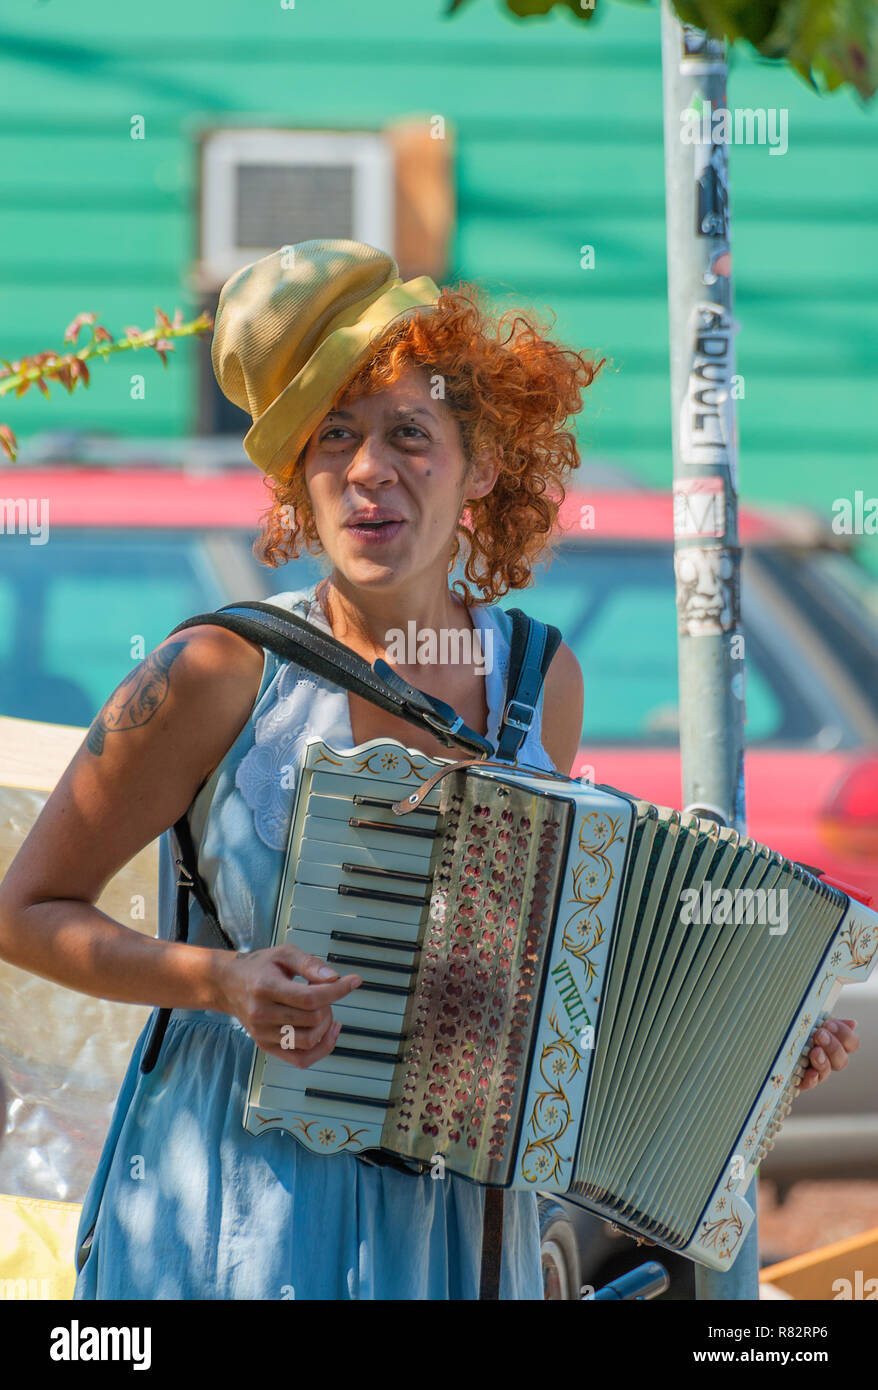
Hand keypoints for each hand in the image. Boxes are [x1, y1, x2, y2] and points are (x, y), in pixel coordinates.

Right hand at [217, 943, 360, 1068]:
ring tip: (322, 1009)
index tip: (353, 982)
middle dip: (329, 1004)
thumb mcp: (284, 954)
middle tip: (325, 991)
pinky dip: (321, 1049)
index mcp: (266, 987)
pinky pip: (300, 1059)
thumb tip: (333, 978)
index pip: (310, 997)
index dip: (337, 991)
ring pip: (309, 1041)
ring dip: (326, 1025)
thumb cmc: (259, 967)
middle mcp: (262, 1014)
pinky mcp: (266, 1046)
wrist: (229, 984)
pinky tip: (327, 1031)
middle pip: (312, 1019)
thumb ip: (309, 964)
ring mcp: (263, 1034)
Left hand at [797, 1017, 858, 1092]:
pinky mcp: (801, 1080)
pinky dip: (811, 1079)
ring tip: (814, 1051)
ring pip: (827, 1071)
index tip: (828, 1023)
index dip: (844, 1034)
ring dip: (823, 1061)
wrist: (774, 1039)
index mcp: (835, 1043)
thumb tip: (853, 1023)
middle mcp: (829, 1060)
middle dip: (833, 1046)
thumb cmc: (797, 1027)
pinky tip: (810, 1072)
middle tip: (819, 1034)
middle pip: (842, 1060)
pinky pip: (810, 1083)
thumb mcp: (813, 1020)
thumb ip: (831, 1022)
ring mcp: (816, 1071)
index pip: (852, 1044)